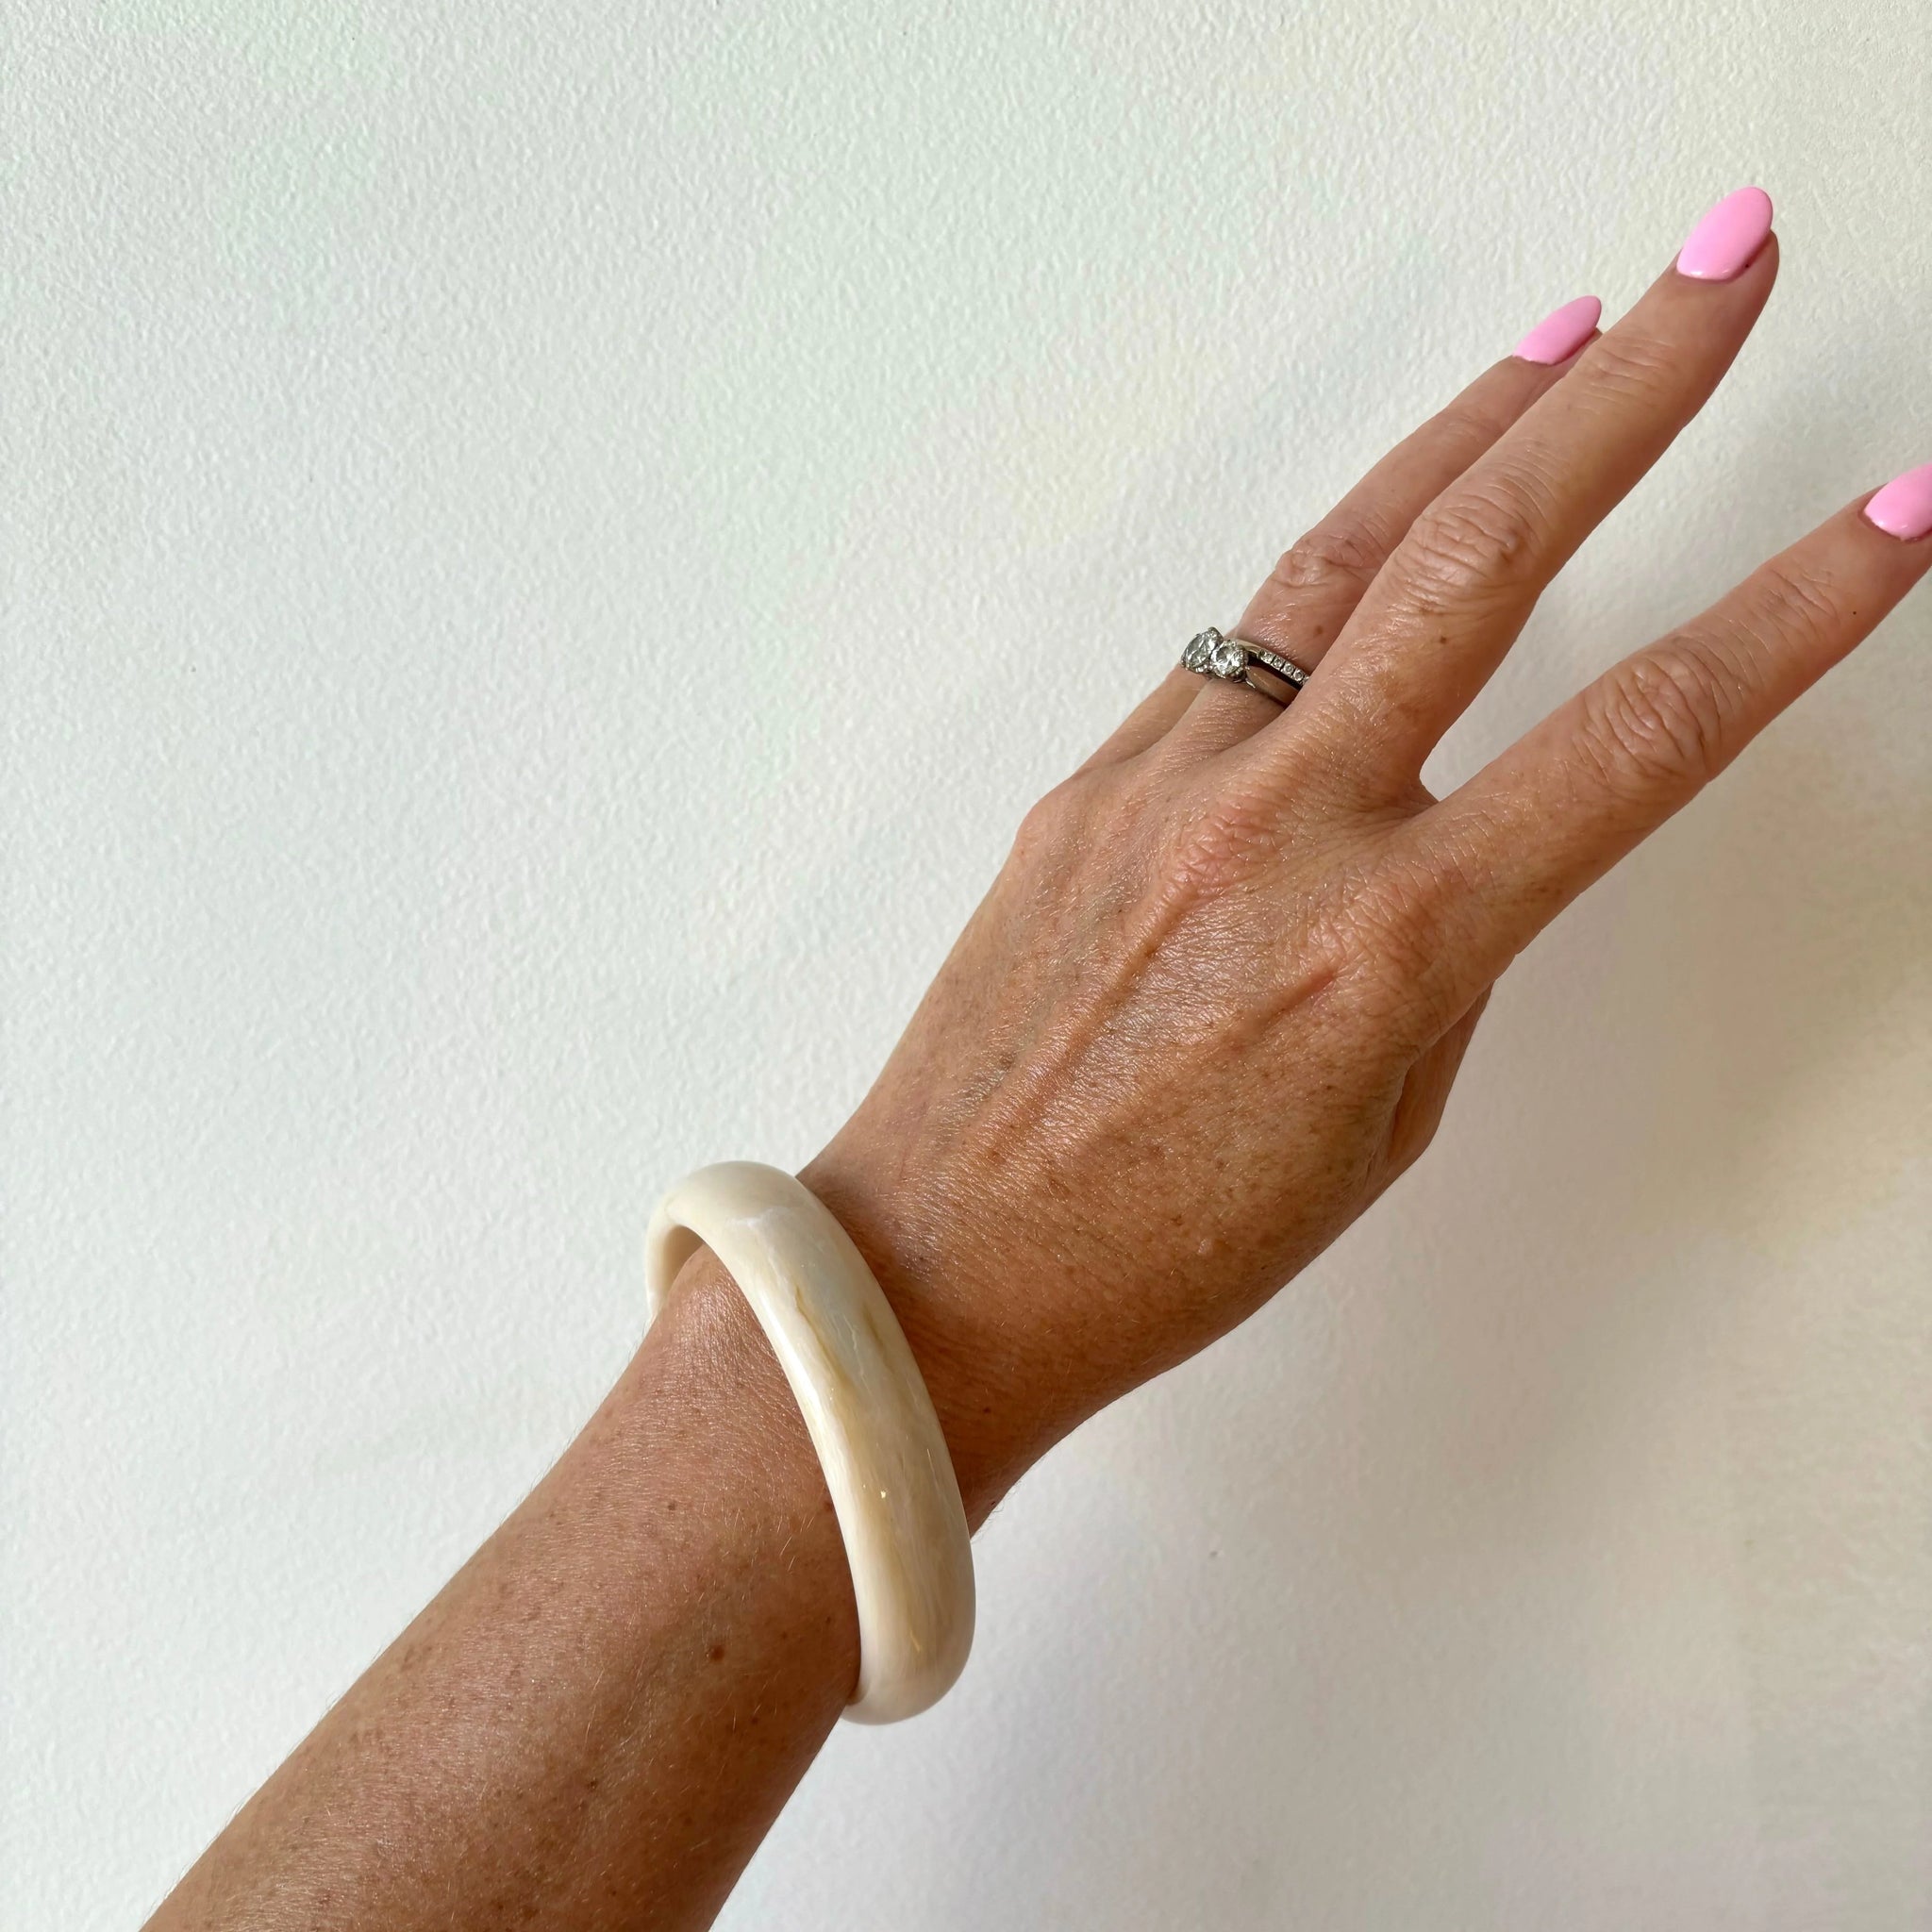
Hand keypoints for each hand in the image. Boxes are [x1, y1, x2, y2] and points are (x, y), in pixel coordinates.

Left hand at [796, 194, 1931, 1517]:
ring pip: (1343, 560)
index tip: (1897, 518)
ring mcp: (1169, 783)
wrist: (949, 1259)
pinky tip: (1390, 528)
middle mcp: (1280, 829)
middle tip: (1721, 274)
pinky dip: (1330, 575)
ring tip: (1565, 335)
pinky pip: (1235, 650)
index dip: (1789, 616)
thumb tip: (1461, 832)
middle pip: (1484, 558)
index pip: (1637, 739)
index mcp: (1387, 943)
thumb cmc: (1169, 1238)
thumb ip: (1440, 953)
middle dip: (1627, 393)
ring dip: (1469, 429)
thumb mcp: (1377, 1123)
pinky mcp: (1090, 779)